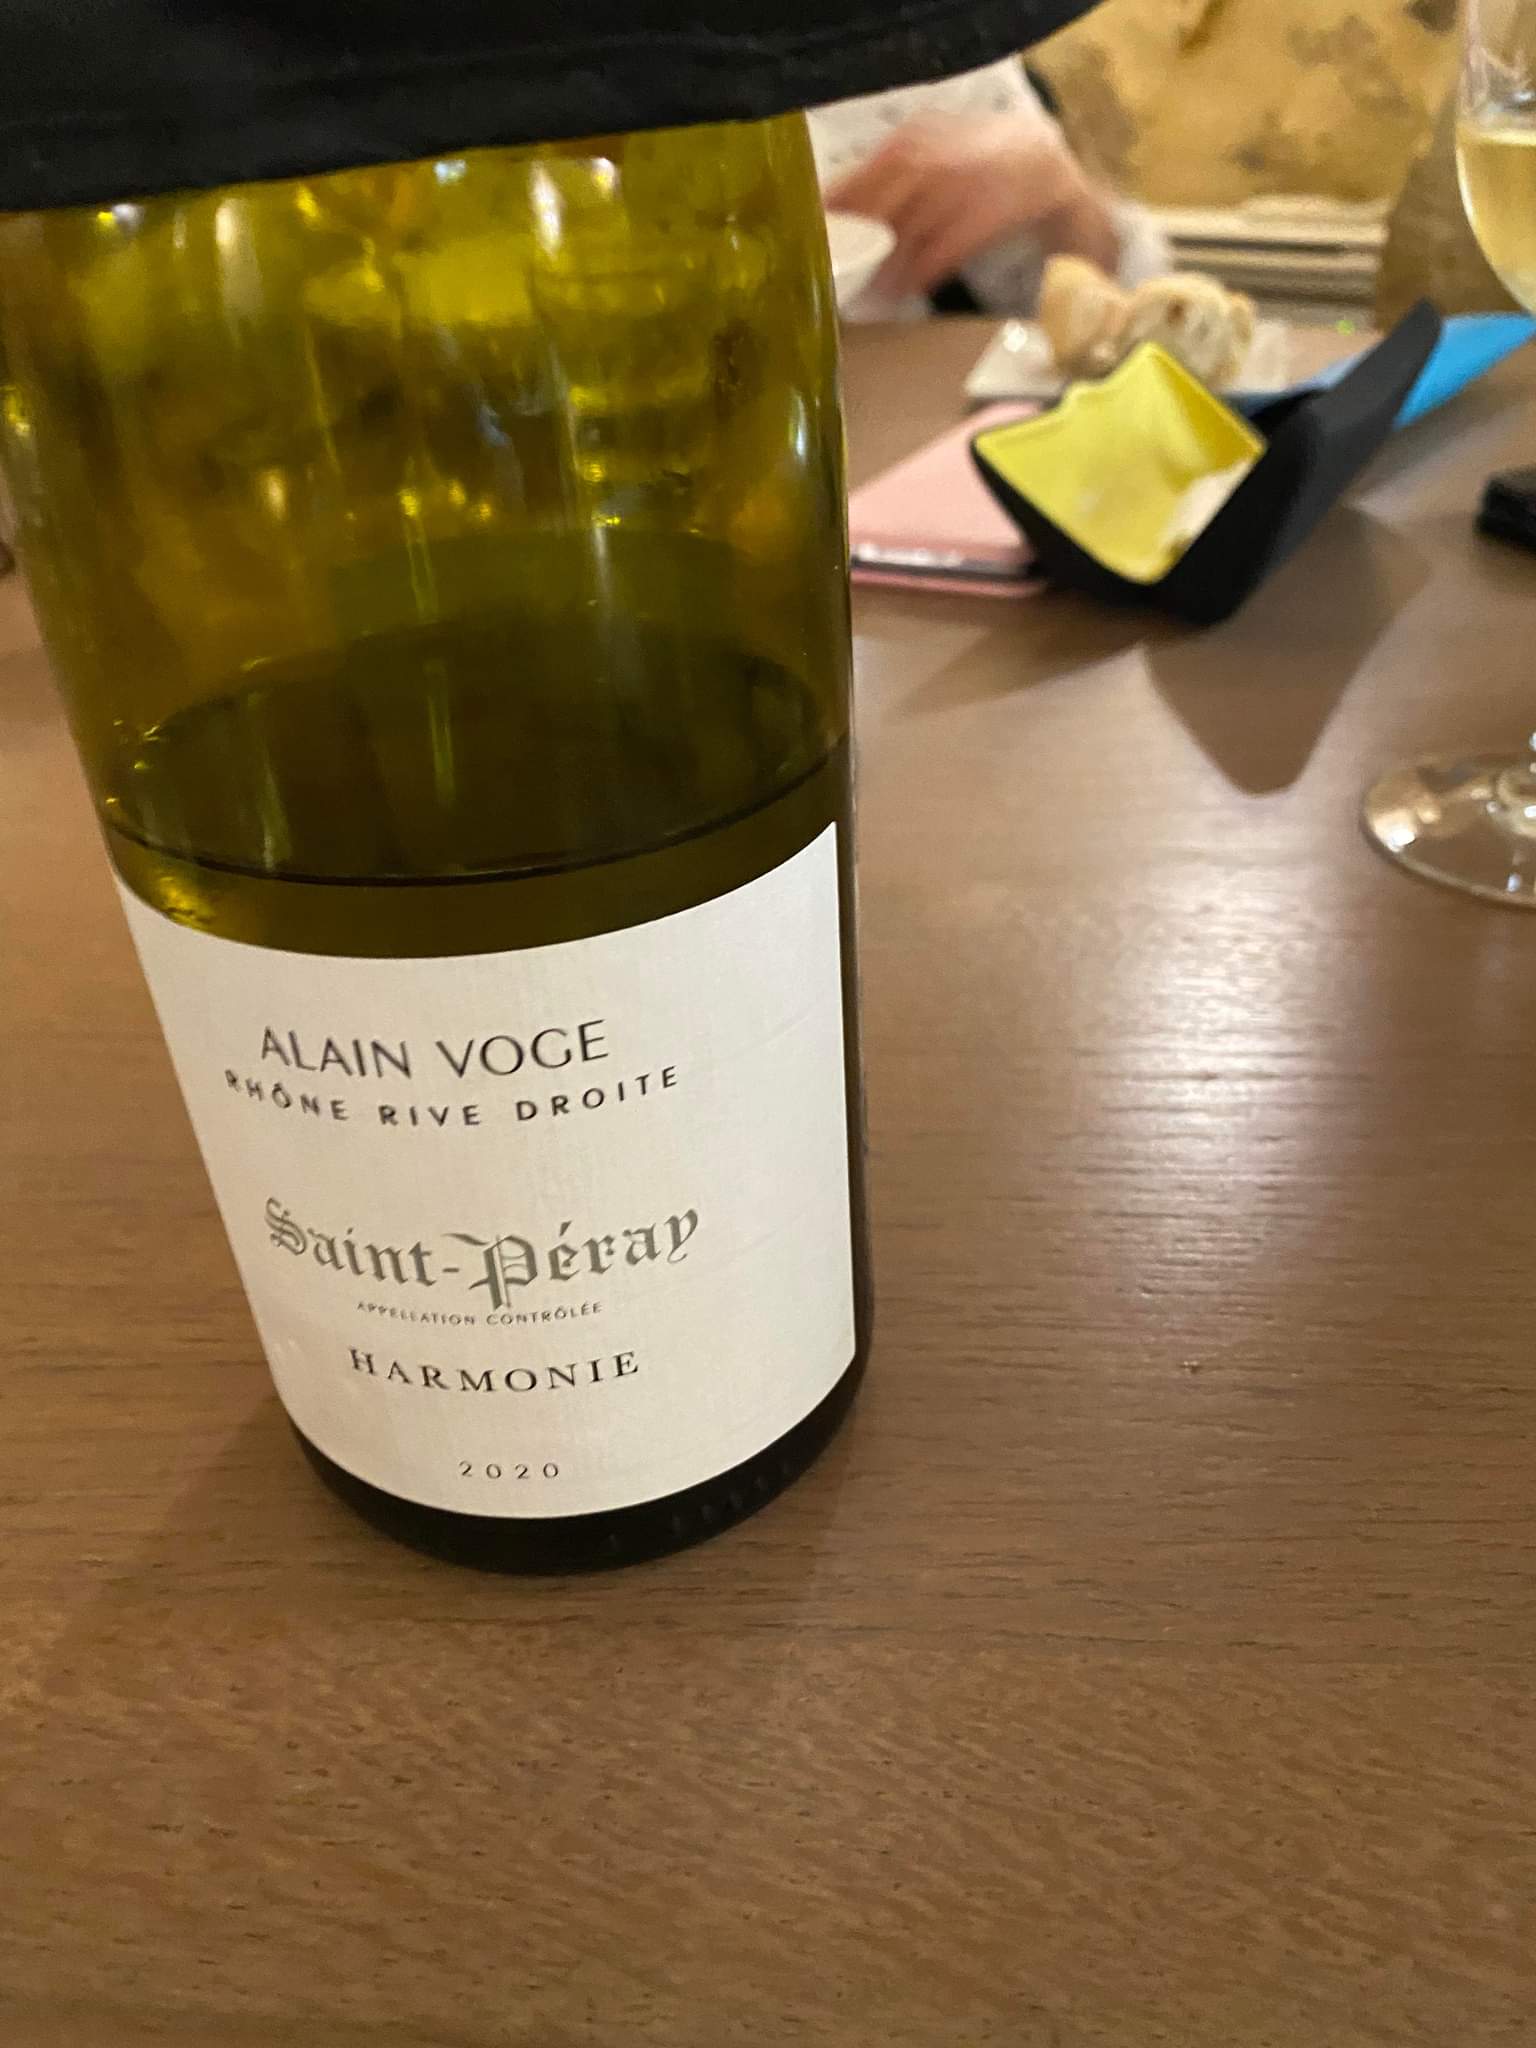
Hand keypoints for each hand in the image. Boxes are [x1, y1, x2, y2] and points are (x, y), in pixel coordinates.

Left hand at [823, 110, 1114, 298]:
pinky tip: (901, 292)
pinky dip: (917, 275)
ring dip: (883, 266)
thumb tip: (832, 206)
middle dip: (856, 241)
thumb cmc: (974, 165)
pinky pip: (939, 253)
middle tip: (836, 271)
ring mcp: (959, 186)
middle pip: (879, 204)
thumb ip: (888, 175)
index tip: (811, 235)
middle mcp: (934, 157)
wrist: (1043, 166)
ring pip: (906, 233)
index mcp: (915, 137)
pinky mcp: (982, 217)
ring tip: (864, 290)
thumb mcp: (930, 152)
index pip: (861, 174)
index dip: (834, 208)